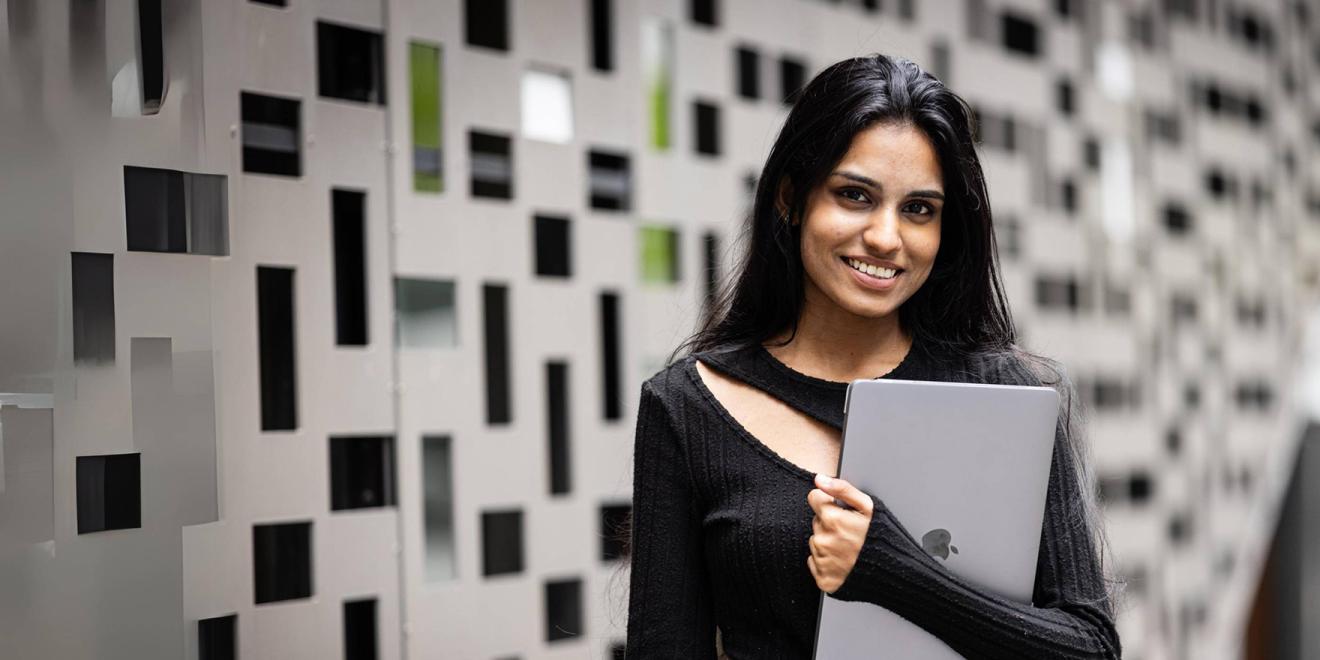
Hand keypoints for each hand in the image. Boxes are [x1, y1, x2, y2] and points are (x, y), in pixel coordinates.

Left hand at [806, 473, 874, 593]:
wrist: (896, 573)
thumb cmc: (884, 539)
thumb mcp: (869, 507)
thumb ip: (842, 489)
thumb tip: (820, 479)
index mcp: (833, 520)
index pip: (814, 498)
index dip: (829, 502)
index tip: (841, 510)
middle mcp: (823, 541)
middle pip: (816, 521)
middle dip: (830, 523)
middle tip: (850, 532)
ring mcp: (823, 562)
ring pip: (816, 542)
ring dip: (828, 542)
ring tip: (849, 547)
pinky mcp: (824, 579)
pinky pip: (816, 563)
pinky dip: (827, 562)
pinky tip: (844, 561)